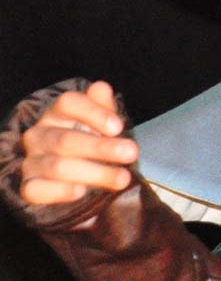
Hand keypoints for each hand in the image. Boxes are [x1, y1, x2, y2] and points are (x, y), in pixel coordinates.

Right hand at [20, 81, 136, 204]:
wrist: (70, 170)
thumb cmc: (88, 137)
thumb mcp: (100, 120)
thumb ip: (102, 106)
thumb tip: (101, 88)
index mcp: (56, 113)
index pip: (68, 103)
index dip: (94, 113)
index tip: (119, 127)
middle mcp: (39, 135)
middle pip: (66, 139)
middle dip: (101, 147)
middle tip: (131, 152)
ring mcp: (32, 161)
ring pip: (58, 166)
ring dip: (94, 173)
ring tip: (123, 178)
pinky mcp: (29, 186)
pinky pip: (37, 190)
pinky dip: (60, 192)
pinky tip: (81, 191)